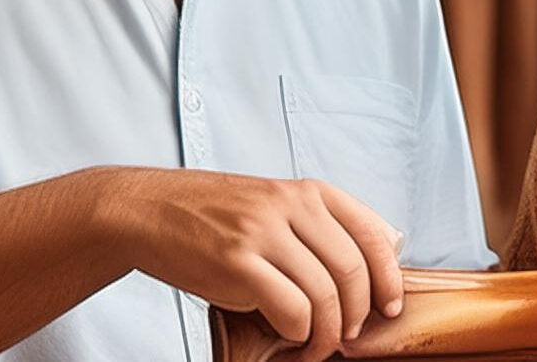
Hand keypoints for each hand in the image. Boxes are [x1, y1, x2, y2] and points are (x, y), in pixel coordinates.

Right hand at [84, 167, 403, 361]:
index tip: (390, 305)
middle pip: (352, 269)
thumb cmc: (210, 215)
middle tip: (347, 336)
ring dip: (327, 333)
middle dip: (357, 314)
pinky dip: (298, 333)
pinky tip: (289, 336)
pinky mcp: (237, 261)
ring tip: (314, 345)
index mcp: (306, 191)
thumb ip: (321, 224)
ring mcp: (263, 231)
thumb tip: (386, 246)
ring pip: (324, 294)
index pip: (372, 232)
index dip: (389, 276)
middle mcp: (290, 205)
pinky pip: (291, 308)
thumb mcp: (273, 204)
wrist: (146, 210)